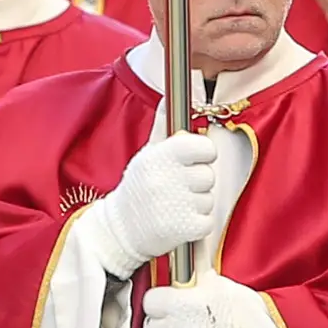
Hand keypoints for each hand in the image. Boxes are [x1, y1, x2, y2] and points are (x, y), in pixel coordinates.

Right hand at [93, 134, 233, 273]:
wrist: (119, 230)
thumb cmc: (136, 189)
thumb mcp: (146, 155)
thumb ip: (162, 126)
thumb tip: (168, 98)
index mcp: (161, 155)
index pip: (205, 148)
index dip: (202, 156)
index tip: (192, 162)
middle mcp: (168, 177)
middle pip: (209, 176)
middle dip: (196, 184)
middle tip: (176, 190)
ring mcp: (176, 204)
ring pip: (209, 200)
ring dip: (196, 206)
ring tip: (173, 207)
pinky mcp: (183, 228)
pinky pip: (208, 222)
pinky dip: (197, 225)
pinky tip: (178, 222)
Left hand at [143, 278, 242, 327]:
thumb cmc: (242, 312)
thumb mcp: (216, 283)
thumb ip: (194, 275)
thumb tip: (188, 251)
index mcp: (179, 303)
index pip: (149, 301)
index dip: (159, 302)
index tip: (168, 305)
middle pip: (150, 326)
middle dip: (163, 324)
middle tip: (181, 324)